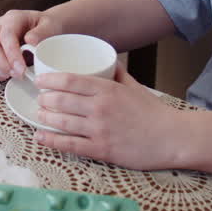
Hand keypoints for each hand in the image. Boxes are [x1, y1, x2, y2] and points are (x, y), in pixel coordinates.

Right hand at [0, 9, 64, 81]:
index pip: (7, 35)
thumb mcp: (50, 26)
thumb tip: (30, 41)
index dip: (11, 54)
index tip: (21, 69)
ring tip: (6, 76)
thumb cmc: (46, 27)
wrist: (43, 29)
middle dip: (1, 64)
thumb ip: (42, 33)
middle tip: (17, 75)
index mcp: (13, 18)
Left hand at [33, 64, 179, 170]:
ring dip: (45, 118)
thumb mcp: (134, 86)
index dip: (50, 79)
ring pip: (62, 122)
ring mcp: (99, 130)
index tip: (40, 80)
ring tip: (39, 115)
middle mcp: (100, 108)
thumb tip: (106, 61)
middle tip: (40, 99)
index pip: (70, 80)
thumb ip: (117, 73)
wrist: (172, 138)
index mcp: (107, 90)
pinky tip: (40, 137)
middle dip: (45, 99)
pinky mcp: (102, 150)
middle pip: (61, 100)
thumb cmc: (154, 112)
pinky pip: (70, 145)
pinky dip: (51, 140)